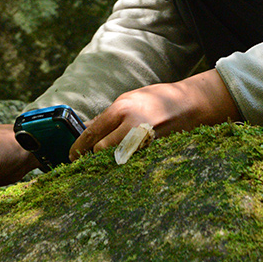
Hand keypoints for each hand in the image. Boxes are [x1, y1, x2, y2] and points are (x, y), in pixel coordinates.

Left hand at [69, 69, 240, 158]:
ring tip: (107, 160)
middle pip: (101, 150)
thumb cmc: (158, 99)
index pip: (93, 131)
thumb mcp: (131, 98)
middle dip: (93, 155)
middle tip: (87, 160)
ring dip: (109, 160)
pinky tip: (125, 162)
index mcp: (122, 108)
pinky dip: (126, 163)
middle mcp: (131, 125)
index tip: (72, 155)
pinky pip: (133, 162)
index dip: (79, 146)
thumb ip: (110, 115)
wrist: (190, 104)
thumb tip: (89, 128)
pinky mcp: (155, 151)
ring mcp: (144, 140)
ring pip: (116, 159)